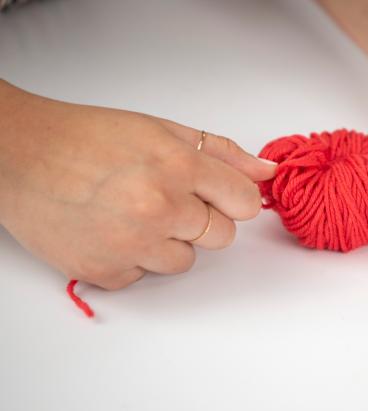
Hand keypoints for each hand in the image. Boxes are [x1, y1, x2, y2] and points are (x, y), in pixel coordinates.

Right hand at [0, 81, 275, 288]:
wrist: (18, 154)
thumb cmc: (87, 137)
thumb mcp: (161, 130)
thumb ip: (222, 152)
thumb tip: (268, 172)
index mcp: (180, 166)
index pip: (246, 203)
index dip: (233, 198)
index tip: (217, 194)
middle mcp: (160, 207)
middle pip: (223, 236)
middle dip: (202, 220)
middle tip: (165, 199)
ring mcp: (132, 244)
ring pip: (186, 261)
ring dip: (168, 243)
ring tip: (133, 214)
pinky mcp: (106, 272)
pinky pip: (145, 276)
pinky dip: (133, 258)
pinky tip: (109, 230)